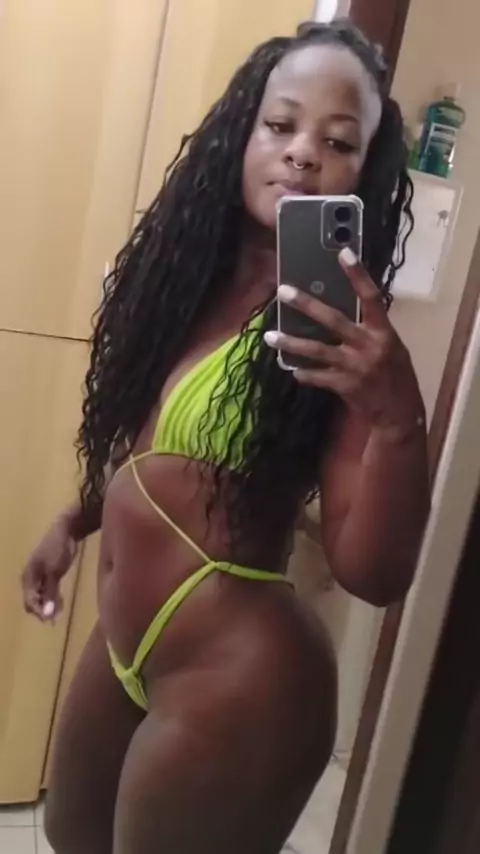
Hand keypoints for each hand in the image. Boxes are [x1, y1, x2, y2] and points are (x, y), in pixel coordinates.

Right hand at [21, 515, 77, 621]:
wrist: (66, 530)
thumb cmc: (58, 550)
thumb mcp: (55, 572)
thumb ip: (51, 592)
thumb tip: (47, 613)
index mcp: (28, 577)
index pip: (29, 601)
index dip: (39, 612)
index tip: (51, 620)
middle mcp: (30, 578)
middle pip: (33, 601)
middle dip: (43, 610)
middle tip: (56, 617)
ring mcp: (39, 576)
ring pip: (40, 597)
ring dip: (48, 605)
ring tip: (60, 611)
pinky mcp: (48, 574)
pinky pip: (47, 591)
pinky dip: (52, 598)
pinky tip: (61, 602)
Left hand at [265, 248, 424, 438]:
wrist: (399, 412)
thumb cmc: (396, 376)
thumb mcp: (390, 347)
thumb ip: (370, 330)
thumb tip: (342, 313)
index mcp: (382, 332)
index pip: (371, 297)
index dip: (358, 275)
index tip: (343, 253)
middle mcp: (368, 345)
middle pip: (333, 320)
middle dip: (306, 305)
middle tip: (283, 292)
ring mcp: (354, 366)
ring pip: (316, 350)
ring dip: (291, 342)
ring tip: (269, 336)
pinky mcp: (344, 385)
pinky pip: (317, 376)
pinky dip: (303, 373)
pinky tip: (291, 369)